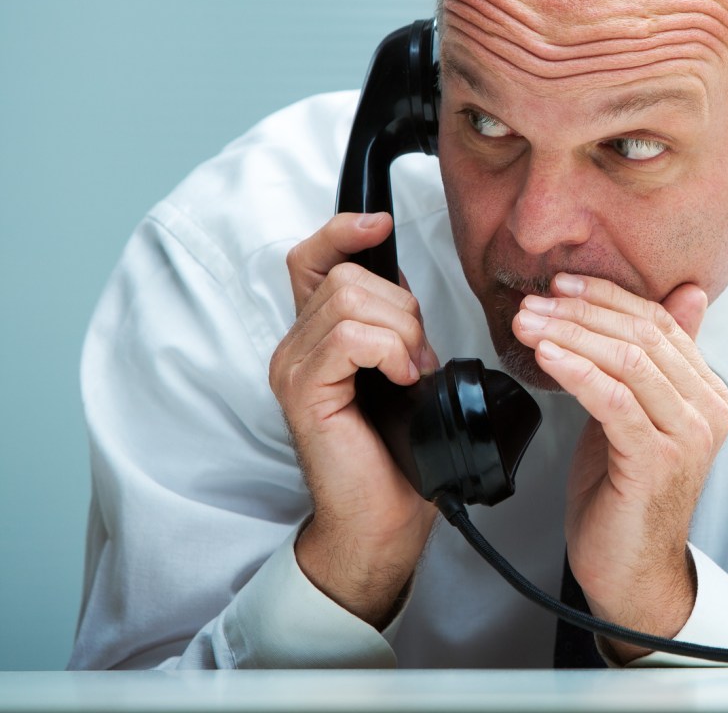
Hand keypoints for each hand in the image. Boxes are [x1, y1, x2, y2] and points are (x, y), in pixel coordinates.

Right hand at [268, 212, 439, 626]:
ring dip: (401, 332)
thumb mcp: (405, 371)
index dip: (343, 230)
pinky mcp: (302, 389)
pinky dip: (389, 350)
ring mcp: (293, 366)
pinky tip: (402, 380)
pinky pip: (350, 335)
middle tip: (418, 360)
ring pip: (351, 300)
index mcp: (319, 335)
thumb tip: (407, 290)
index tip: (380, 225)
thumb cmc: (399, 454)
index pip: (313, 258)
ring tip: (411, 374)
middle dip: (402, 309)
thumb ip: (393, 326)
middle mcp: (296, 345)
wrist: (385, 519)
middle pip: (348, 275)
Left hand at [511, 272, 727, 661]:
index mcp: (706, 393)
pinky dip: (576, 370)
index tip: (560, 285)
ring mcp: (686, 436)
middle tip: (533, 302)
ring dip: (571, 334)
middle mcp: (706, 410)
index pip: (660, 323)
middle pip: (644, 336)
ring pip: (628, 361)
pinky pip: (613, 400)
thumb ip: (651, 362)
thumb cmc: (625, 495)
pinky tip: (546, 356)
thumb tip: (684, 294)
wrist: (630, 570)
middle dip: (582, 311)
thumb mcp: (635, 416)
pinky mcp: (656, 460)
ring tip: (529, 323)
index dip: (608, 297)